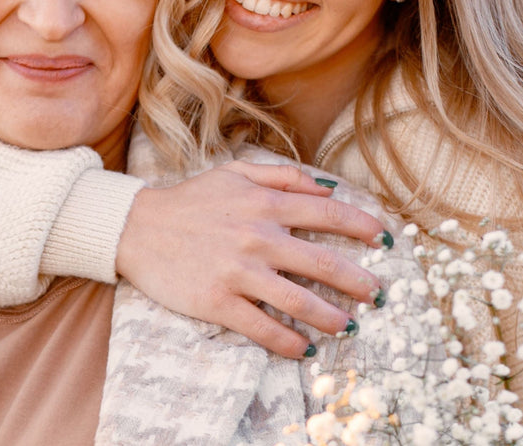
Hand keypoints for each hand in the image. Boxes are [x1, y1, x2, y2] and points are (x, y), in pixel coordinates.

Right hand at [115, 160, 388, 358]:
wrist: (139, 227)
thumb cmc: (191, 199)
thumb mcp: (235, 173)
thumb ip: (282, 177)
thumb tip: (327, 187)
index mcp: (265, 205)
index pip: (328, 215)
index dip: (362, 227)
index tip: (384, 239)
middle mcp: (258, 238)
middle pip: (323, 263)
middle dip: (359, 281)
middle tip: (378, 294)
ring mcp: (239, 272)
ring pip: (299, 301)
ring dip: (331, 317)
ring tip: (349, 326)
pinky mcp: (218, 302)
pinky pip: (262, 328)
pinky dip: (287, 342)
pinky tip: (303, 349)